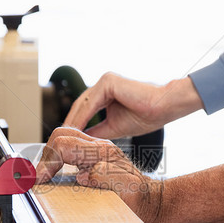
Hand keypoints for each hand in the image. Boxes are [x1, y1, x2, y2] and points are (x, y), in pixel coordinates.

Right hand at [35, 127, 162, 222]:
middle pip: (61, 136)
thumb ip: (105, 177)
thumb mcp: (126, 189)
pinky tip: (53, 172)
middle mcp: (98, 148)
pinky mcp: (93, 159)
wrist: (152, 201)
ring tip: (42, 174)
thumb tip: (83, 175)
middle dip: (46, 155)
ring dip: (49, 155)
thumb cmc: (141, 199)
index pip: (65, 144)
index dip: (48, 161)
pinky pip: (70, 149)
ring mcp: (95, 152)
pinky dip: (56, 159)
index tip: (40, 178)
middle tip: (38, 177)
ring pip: (64, 139)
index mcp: (103, 153)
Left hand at [64, 73, 201, 138]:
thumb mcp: (114, 127)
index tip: (66, 141)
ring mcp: (105, 81)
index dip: (74, 125)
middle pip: (80, 106)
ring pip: (83, 104)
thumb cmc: (146, 116)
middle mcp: (104, 84)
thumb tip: (80, 139)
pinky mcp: (108, 82)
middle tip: (60, 141)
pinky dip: (82, 117)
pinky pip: (90, 103)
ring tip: (65, 139)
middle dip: (70, 123)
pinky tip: (75, 130)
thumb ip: (96, 131)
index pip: (84, 109)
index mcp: (106, 92)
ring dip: (73, 122)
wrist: (163, 108)